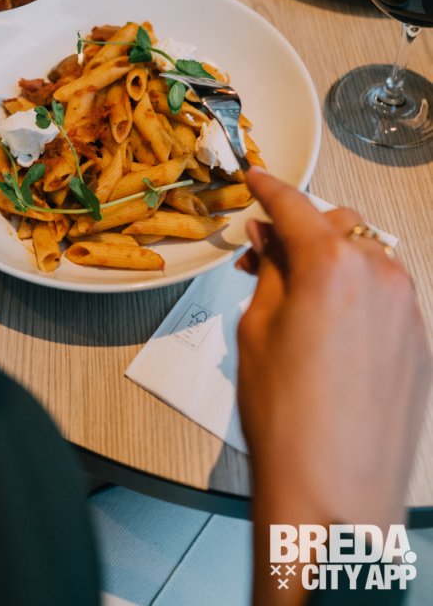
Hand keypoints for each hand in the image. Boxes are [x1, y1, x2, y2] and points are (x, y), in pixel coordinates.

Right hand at [236, 168, 430, 602]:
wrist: (335, 494)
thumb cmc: (287, 417)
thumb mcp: (257, 329)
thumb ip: (269, 269)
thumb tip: (268, 237)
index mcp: (333, 264)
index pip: (295, 204)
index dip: (269, 186)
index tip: (255, 178)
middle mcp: (381, 276)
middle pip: (339, 225)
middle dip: (302, 230)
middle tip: (265, 256)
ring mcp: (409, 310)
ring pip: (368, 259)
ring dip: (333, 262)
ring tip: (299, 299)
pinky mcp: (421, 344)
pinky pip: (387, 297)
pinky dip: (359, 295)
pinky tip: (332, 331)